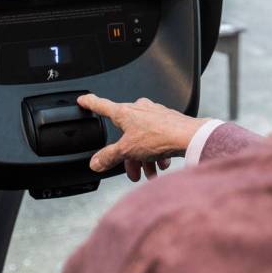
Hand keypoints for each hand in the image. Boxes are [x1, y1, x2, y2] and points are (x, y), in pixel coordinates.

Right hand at [78, 93, 208, 180]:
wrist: (189, 137)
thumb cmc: (160, 137)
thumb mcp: (127, 150)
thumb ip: (108, 157)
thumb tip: (96, 162)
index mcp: (125, 112)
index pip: (101, 105)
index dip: (90, 103)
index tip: (82, 99)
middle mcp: (139, 109)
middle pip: (126, 134)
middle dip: (128, 156)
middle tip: (131, 172)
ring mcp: (154, 114)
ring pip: (143, 139)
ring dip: (144, 159)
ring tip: (149, 173)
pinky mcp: (168, 121)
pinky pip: (156, 139)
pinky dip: (156, 154)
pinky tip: (161, 166)